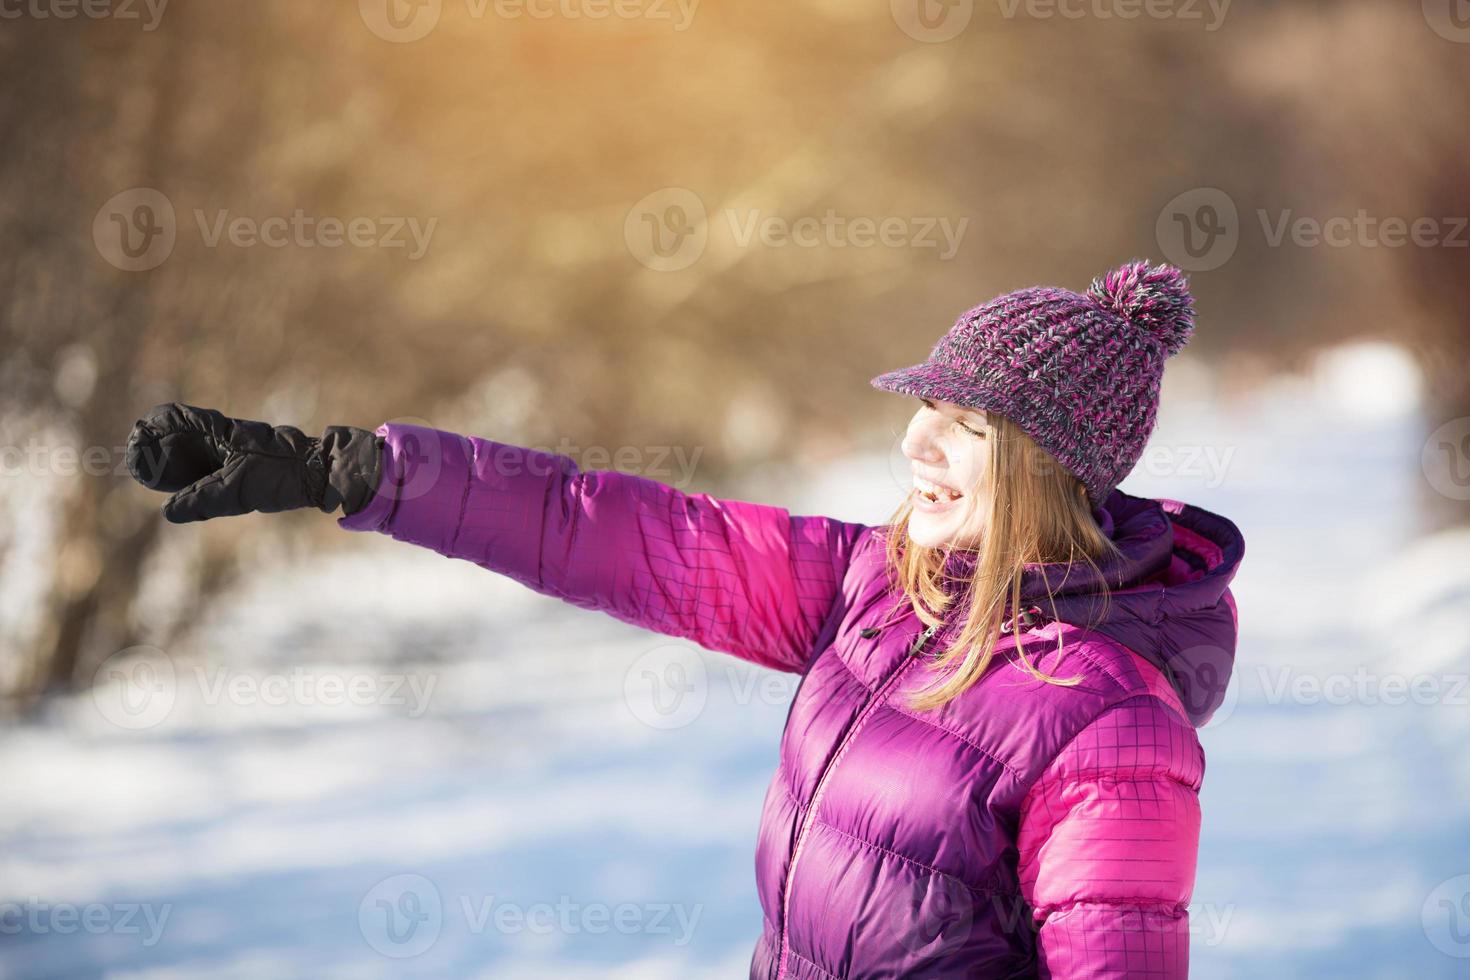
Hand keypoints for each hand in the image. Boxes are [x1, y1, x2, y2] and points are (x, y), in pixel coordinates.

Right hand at [124, 403, 381, 523]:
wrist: (326, 472)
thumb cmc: (284, 475)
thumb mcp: (239, 490)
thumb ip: (203, 500)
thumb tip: (168, 512)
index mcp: (223, 431)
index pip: (177, 416)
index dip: (153, 425)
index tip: (135, 438)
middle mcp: (228, 435)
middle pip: (184, 433)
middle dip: (159, 445)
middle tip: (138, 463)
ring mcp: (239, 448)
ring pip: (200, 449)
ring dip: (178, 460)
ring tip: (158, 476)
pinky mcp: (250, 462)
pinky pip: (215, 462)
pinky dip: (197, 471)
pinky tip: (193, 488)